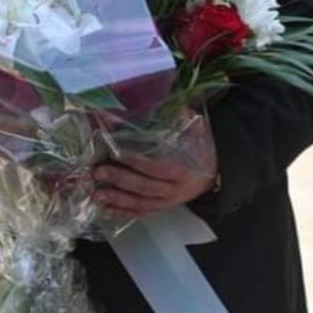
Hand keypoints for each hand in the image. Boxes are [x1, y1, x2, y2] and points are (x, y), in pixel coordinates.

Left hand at [92, 111, 218, 218]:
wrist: (215, 173)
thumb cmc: (201, 149)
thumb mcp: (198, 132)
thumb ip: (184, 118)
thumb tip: (168, 100)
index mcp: (182, 171)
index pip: (156, 168)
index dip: (136, 162)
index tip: (116, 153)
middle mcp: (174, 190)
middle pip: (144, 187)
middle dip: (120, 180)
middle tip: (98, 172)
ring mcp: (168, 201)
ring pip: (141, 203)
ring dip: (117, 199)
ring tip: (97, 193)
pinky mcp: (162, 207)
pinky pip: (142, 212)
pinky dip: (124, 212)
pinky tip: (106, 208)